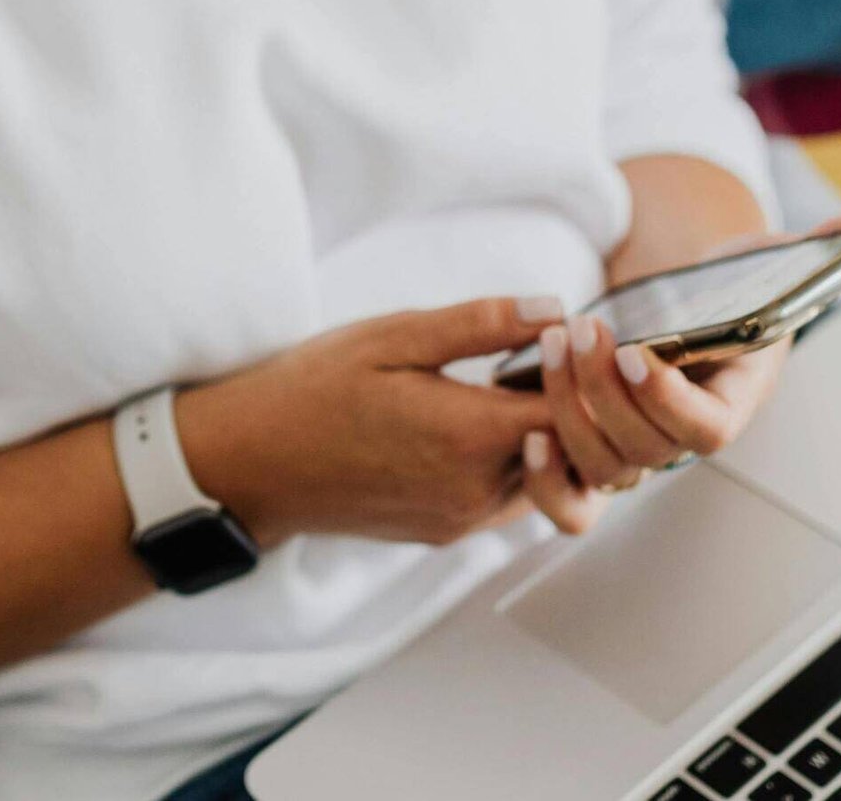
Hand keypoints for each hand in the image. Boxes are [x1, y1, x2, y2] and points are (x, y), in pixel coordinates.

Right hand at [175, 295, 568, 549]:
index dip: (589, 374)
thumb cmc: (314, 389)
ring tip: (529, 382)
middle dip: (584, 408)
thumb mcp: (393, 336)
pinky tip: (490, 416)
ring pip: (547, 483)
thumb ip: (480, 325)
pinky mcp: (444, 531)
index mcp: (468, 437)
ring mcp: (460, 520)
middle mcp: (475, 492)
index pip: (574, 415)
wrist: (251, 464)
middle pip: (574, 457)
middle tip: (571, 358)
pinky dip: (520, 460)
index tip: (581, 335)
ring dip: (552, 436)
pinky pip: (509, 500)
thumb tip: (555, 309)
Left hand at [518, 211, 840, 534]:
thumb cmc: (730, 287)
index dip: (668, 400)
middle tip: (581, 332)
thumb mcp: (772, 261)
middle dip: (603, 393)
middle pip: (645, 450)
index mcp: (732, 400)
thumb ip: (815, 248)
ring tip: (554, 344)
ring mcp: (640, 446)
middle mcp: (683, 435)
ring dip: (568, 409)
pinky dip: (548, 478)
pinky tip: (528, 430)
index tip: (635, 352)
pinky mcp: (599, 446)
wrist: (690, 304)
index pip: (707, 430)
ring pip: (603, 464)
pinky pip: (574, 492)